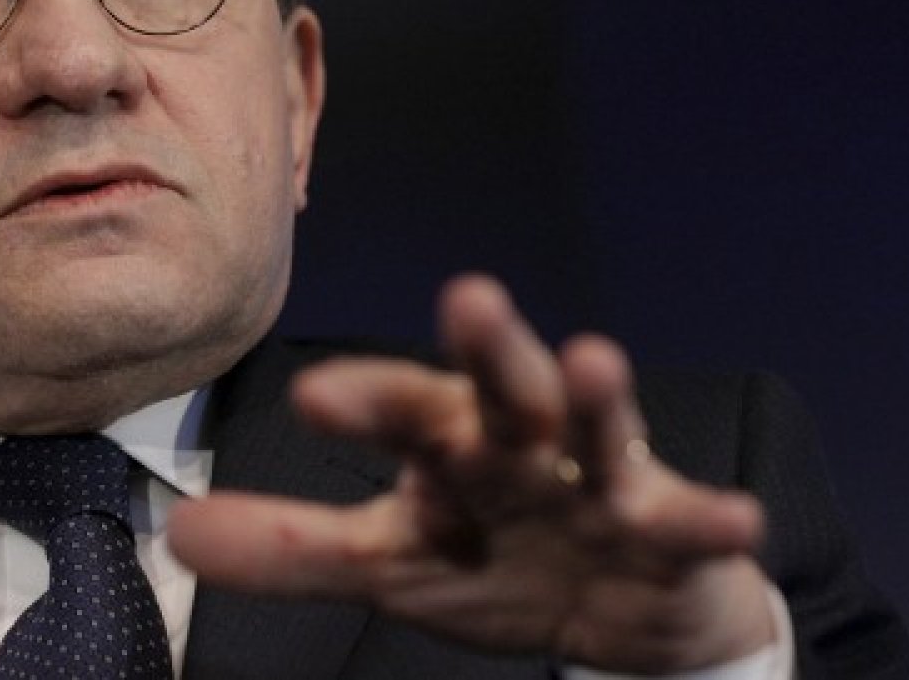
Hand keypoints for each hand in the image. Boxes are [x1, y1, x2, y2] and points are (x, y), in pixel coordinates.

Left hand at [169, 275, 775, 673]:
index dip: (365, 402)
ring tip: (590, 354)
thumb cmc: (500, 564)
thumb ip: (294, 548)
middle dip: (487, 350)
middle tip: (468, 296)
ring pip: (594, 430)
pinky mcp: (673, 529)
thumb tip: (177, 533)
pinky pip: (689, 523)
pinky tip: (731, 514)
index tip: (313, 392)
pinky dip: (708, 519)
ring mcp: (600, 480)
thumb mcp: (392, 565)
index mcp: (451, 448)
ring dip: (593, 396)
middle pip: (501, 392)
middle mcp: (522, 445)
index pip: (403, 414)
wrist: (630, 611)